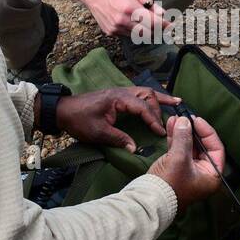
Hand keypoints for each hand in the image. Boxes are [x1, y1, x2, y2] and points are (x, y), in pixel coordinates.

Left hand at [55, 87, 179, 150]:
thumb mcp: (98, 133)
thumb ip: (118, 139)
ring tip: (175, 102)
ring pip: (145, 91)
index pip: (142, 107)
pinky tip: (158, 101)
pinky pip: (139, 94)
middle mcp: (122, 92)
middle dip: (159, 109)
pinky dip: (150, 98)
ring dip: (159, 98)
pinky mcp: (118, 96)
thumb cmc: (79, 120)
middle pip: (147, 95)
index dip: (153, 120)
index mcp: (118, 98)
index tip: (160, 132)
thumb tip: (134, 148)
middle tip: (166, 123)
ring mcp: (120, 92)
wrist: (63, 111)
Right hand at [85, 0, 164, 37]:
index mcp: (130, 8)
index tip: (171, 25)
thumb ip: (149, 2)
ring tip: (147, 23)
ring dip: (145, 31)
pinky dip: (133, 31)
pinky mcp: (110, 32)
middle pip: (147, 33)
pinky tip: (131, 22)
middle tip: (162, 26)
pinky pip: (127, 35)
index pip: (153, 22)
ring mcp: (115, 28)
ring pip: (137, 36)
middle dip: (157, 30)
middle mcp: (122, 20)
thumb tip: (162, 13)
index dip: (164, 25)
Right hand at [148, 114, 225, 207]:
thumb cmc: (169, 185)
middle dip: (193, 131)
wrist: (149, 200)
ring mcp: (189, 171)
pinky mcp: (176, 168)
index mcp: (212, 175)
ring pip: (189, 146)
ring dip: (183, 132)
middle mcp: (203, 173)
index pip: (216, 149)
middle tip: (186, 118)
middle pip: (202, 146)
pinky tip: (171, 126)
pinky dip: (175, 138)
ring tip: (176, 118)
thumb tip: (185, 121)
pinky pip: (179, 150)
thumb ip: (184, 138)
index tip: (197, 121)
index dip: (207, 133)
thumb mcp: (179, 158)